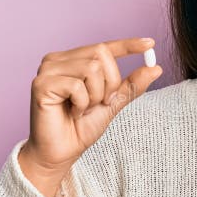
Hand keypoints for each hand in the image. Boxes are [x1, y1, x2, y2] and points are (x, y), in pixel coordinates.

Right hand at [19, 37, 161, 195]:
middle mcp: (57, 60)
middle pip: (101, 53)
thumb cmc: (81, 128)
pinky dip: (82, 104)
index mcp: (73, 60)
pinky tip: (73, 113)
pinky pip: (77, 86)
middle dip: (111, 82)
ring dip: (96, 95)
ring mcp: (47, 70)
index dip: (128, 44)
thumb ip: (131, 85)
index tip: (151, 44)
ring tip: (83, 109)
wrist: (61, 153)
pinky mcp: (40, 84)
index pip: (104, 46)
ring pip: (91, 69)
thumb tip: (156, 68)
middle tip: (102, 102)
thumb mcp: (113, 103)